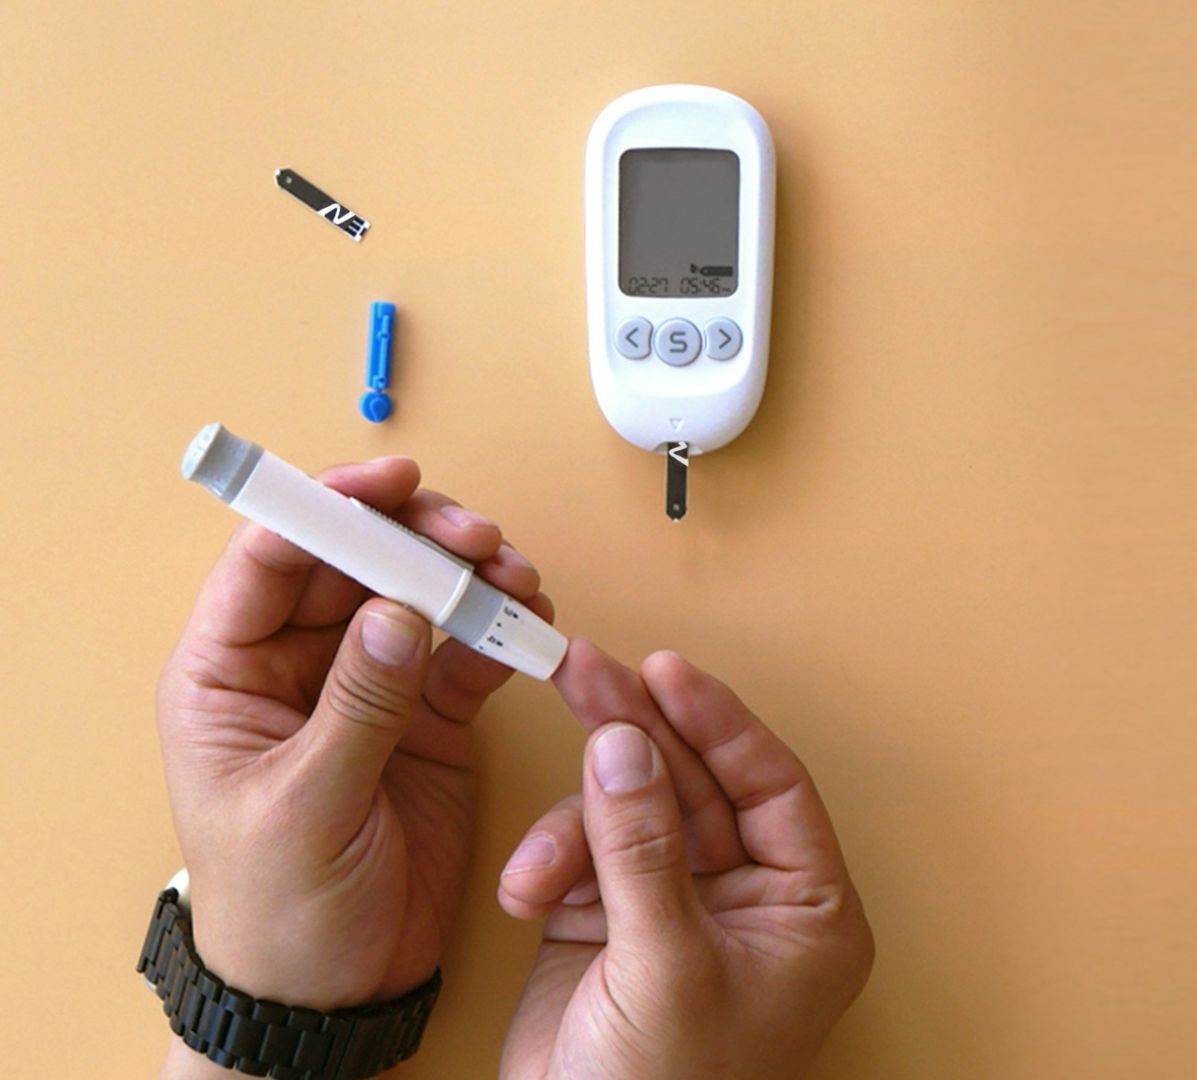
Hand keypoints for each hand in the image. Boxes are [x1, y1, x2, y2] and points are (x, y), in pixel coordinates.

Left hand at [154, 458, 551, 1037]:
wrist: (335, 992)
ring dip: (471, 577)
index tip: (389, 484)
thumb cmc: (280, 910)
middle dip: (419, 538)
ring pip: (420, 594)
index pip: (269, 561)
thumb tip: (399, 613)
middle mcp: (298, 667)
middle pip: (356, 561)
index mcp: (229, 677)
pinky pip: (468, 649)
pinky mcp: (429, 717)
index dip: (326, 509)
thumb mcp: (307, 807)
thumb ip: (356, 706)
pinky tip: (529, 624)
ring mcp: (369, 687)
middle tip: (477, 539)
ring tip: (517, 581)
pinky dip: (503, 629)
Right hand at [495, 643, 874, 1079]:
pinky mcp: (611, 922)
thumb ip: (644, 846)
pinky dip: (551, 865)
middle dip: (637, 735)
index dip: (718, 721)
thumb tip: (627, 743)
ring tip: (543, 865)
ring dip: (578, 823)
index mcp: (805, 911)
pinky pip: (584, 855)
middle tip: (585, 672)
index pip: (771, 784)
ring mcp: (677, 908)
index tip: (665, 671)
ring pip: (630, 813)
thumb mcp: (665, 964)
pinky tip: (531, 893)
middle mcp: (748, 901)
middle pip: (696, 783)